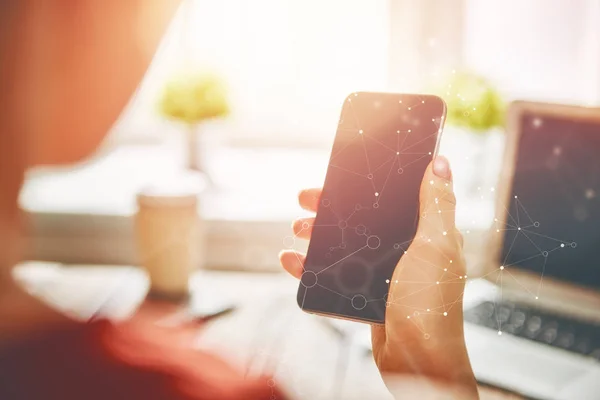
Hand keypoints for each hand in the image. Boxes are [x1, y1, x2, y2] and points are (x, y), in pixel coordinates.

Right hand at [279, 156, 477, 396]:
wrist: (417, 360)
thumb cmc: (429, 303)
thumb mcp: (435, 246)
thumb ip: (437, 204)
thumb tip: (441, 163)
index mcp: (425, 233)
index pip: (392, 198)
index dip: (365, 185)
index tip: (337, 176)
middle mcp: (406, 250)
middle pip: (362, 219)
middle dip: (332, 209)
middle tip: (305, 201)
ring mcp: (384, 273)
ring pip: (345, 245)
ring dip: (318, 235)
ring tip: (297, 231)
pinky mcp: (367, 295)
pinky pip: (336, 274)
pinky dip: (312, 268)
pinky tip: (292, 262)